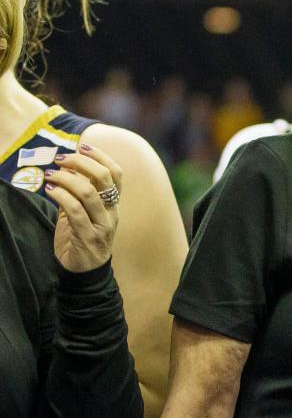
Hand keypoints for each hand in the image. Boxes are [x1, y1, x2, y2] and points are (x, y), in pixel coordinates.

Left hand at [45, 143, 122, 272]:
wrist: (85, 272)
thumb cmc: (81, 238)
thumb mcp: (84, 212)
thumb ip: (80, 192)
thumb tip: (68, 166)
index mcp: (113, 204)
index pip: (116, 174)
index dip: (101, 156)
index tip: (83, 146)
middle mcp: (112, 212)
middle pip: (104, 179)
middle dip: (81, 163)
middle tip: (60, 159)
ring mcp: (102, 225)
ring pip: (88, 193)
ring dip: (65, 179)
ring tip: (49, 175)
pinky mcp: (87, 237)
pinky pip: (74, 211)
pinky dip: (60, 196)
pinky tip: (49, 190)